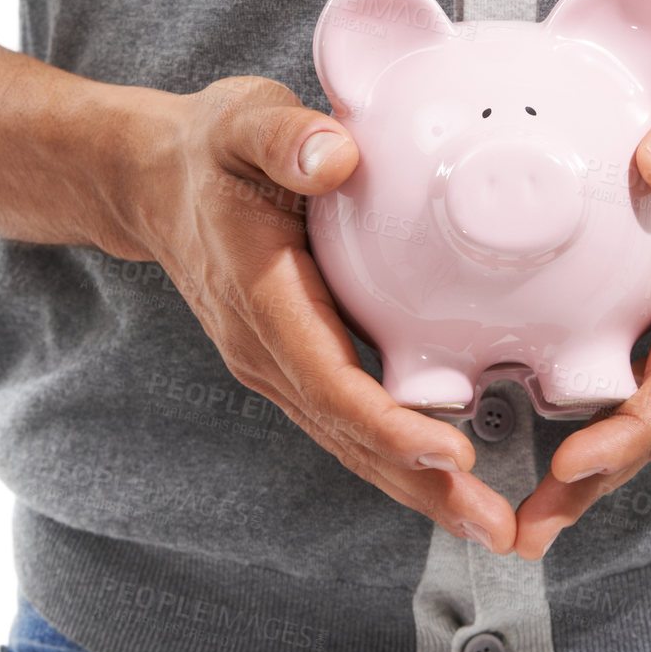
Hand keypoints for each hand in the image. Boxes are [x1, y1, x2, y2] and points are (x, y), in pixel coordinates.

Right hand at [109, 75, 515, 552]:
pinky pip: (348, 421)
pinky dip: (398, 457)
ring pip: (349, 439)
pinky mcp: (294, 363)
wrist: (155, 181)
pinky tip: (450, 479)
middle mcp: (265, 348)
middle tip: (495, 530)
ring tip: (488, 526)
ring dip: (416, 486)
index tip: (452, 450)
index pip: (328, 378)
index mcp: (261, 296)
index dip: (389, 423)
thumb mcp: (242, 122)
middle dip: (420, 485)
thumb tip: (335, 155)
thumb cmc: (211, 149)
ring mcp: (277, 364)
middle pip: (347, 433)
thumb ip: (285, 136)